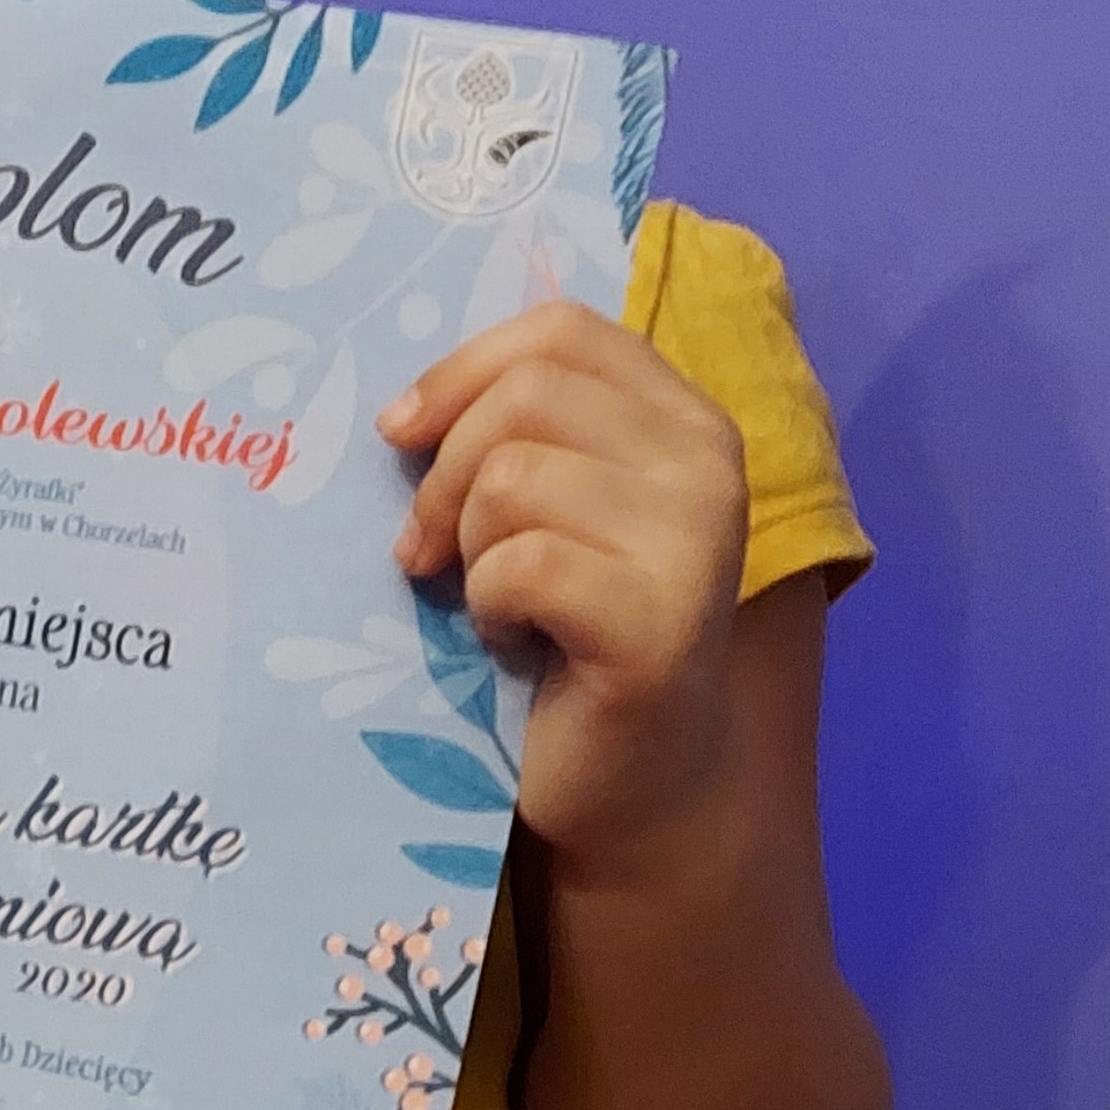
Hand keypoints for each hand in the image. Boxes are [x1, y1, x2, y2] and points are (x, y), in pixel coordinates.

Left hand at [378, 302, 746, 877]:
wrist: (633, 779)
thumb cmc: (568, 633)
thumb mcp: (548, 507)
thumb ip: (514, 432)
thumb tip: (404, 414)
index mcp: (685, 418)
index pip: (560, 331)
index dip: (461, 372)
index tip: (402, 435)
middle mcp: (707, 464)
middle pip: (525, 396)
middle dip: (446, 476)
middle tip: (435, 552)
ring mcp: (694, 543)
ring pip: (513, 477)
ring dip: (471, 550)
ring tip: (500, 604)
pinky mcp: (658, 623)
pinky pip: (520, 565)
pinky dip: (488, 608)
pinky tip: (517, 645)